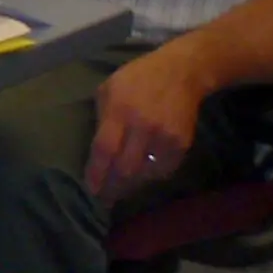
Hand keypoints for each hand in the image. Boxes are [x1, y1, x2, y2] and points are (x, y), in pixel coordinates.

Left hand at [85, 42, 212, 200]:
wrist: (180, 73)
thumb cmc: (136, 79)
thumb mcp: (108, 89)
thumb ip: (101, 118)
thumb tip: (97, 151)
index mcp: (119, 110)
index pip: (104, 149)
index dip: (96, 173)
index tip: (90, 189)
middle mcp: (142, 126)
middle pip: (125, 168)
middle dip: (112, 187)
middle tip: (104, 198)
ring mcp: (164, 136)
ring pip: (145, 174)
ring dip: (131, 185)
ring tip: (121, 190)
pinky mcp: (182, 144)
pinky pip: (163, 170)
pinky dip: (151, 177)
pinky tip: (142, 176)